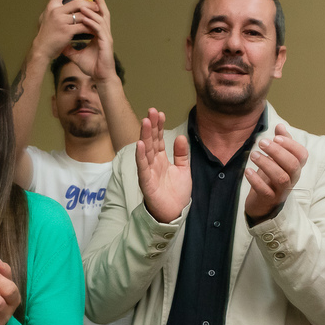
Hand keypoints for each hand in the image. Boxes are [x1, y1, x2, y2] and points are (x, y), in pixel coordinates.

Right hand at [31, 0, 99, 62]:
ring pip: (81, 14)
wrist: (42, 49)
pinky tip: (94, 28)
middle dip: (89, 3)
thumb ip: (51, 4)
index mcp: (51, 7)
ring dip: (92, 15)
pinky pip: (82, 26)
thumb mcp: (45, 16)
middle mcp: (56, 12)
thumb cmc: (45, 34)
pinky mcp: (67, 31)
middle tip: (96, 5)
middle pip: (76, 2)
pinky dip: (89, 26)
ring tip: (98, 16)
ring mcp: (61, 21)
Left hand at [64, 0, 116, 79]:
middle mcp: (103, 33)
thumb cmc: (92, 67)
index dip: (91, 6)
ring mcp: (106, 37)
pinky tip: (86, 17)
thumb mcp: (76, 55)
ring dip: (93, 10)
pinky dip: (92, 21)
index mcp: (98, 34)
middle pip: (102, 13)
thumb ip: (69, 48)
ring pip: (101, 18)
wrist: (100, 77)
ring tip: (85, 3)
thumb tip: (60, 45)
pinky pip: (99, 29)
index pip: (95, 16)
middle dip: (98, 1)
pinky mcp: (106, 42)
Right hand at [135, 108, 190, 223]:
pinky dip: (141, 156)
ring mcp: (148, 172)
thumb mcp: (184, 169)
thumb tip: (181, 136)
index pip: (159, 139)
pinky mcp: (146, 182)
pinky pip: (143, 167)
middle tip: (151, 111)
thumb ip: (182, 154)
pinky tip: (140, 144)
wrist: (174, 213)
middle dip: (151, 126)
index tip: (159, 113)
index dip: (159, 126)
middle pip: (151, 141)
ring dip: (144, 136)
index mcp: (161, 159)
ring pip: (145, 151)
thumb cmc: (176, 193)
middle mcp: (153, 163)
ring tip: (145, 122)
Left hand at [245, 124, 307, 221]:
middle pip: (292, 165)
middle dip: (277, 151)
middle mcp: (292, 179)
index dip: (291, 145)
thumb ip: (280, 143)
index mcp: (295, 168)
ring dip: (266, 164)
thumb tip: (280, 126)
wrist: (262, 204)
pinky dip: (255, 180)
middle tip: (261, 143)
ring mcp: (281, 191)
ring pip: (281, 177)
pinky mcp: (269, 200)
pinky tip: (247, 171)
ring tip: (253, 155)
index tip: (275, 137)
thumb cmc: (270, 178)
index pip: (302, 155)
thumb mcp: (276, 160)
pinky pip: (265, 191)